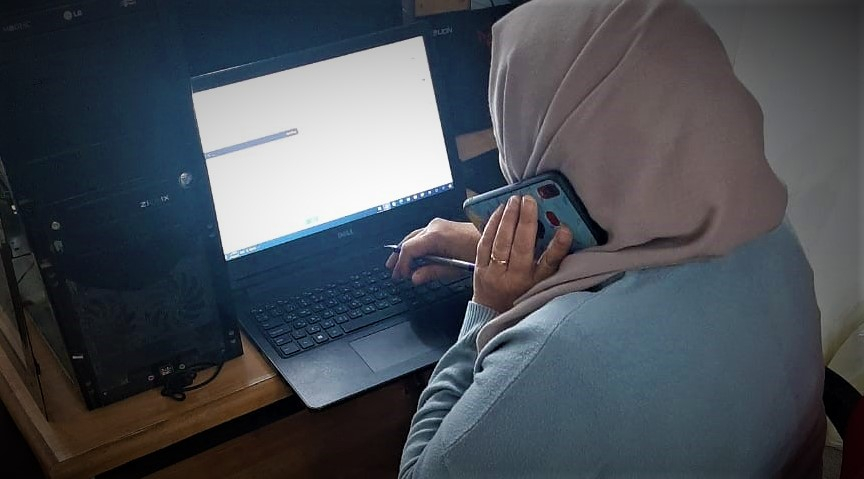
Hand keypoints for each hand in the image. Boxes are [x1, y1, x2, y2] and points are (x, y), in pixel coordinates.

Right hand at [386, 218, 480, 283]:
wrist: (496, 236)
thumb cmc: (480, 251)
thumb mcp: (456, 268)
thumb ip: (433, 272)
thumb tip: (415, 278)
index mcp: (436, 236)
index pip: (408, 250)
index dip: (401, 264)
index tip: (400, 276)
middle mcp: (434, 227)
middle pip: (407, 242)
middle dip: (398, 258)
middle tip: (393, 271)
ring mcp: (437, 225)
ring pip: (413, 238)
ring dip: (405, 252)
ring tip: (399, 264)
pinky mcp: (442, 227)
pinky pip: (422, 236)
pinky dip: (415, 246)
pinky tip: (415, 256)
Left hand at [472, 195, 571, 312]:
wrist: (492, 313)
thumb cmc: (522, 294)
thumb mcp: (541, 282)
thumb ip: (552, 259)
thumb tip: (564, 231)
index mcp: (534, 283)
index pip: (548, 263)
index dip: (557, 247)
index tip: (565, 229)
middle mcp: (514, 279)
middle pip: (521, 247)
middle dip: (526, 221)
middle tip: (529, 199)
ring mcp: (494, 274)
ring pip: (501, 243)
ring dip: (508, 219)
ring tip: (514, 200)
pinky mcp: (479, 268)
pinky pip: (484, 244)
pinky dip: (492, 225)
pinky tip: (499, 211)